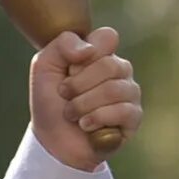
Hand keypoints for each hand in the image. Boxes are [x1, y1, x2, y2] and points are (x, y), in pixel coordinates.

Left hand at [31, 27, 139, 169]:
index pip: (108, 37)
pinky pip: (122, 111)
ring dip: (82, 105)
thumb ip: (62, 45)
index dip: (85, 54)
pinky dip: (95, 119)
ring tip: (72, 114)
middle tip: (65, 95)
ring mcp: (130, 93)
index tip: (69, 69)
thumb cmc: (50, 102)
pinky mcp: (134, 117)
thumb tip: (89, 50)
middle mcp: (120, 70)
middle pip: (109, 65)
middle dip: (78, 85)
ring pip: (114, 90)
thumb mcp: (44, 66)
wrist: (52, 141)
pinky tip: (86, 126)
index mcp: (102, 54)